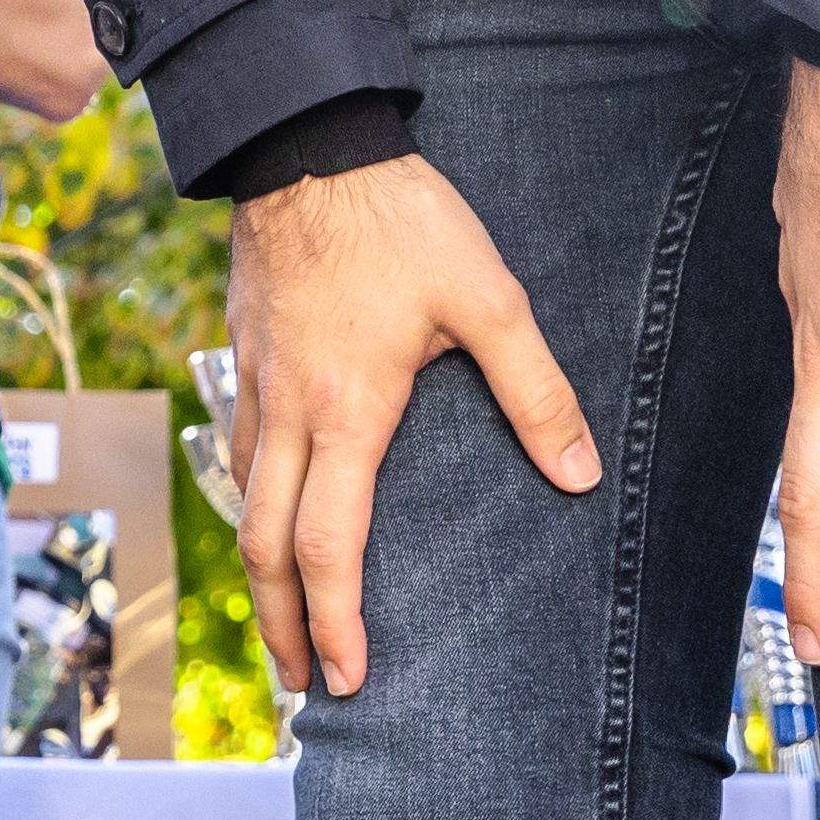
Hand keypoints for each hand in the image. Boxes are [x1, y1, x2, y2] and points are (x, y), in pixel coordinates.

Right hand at [225, 153, 598, 698]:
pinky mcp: (246, 348)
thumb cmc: (399, 219)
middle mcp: (287, 410)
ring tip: (285, 610)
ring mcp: (257, 379)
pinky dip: (254, 498)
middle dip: (281, 621)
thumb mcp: (487, 297)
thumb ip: (535, 389)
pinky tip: (271, 501)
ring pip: (245, 495)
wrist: (305, 139)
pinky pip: (240, 445)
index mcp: (346, 412)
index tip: (346, 676)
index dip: (334, 620)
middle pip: (265, 542)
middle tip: (302, 680)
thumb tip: (579, 473)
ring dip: (263, 566)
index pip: (328, 544)